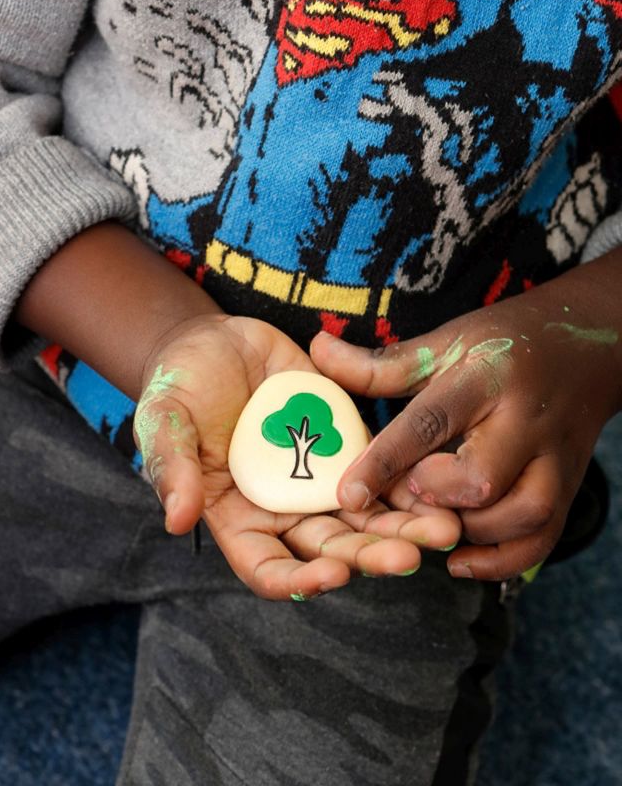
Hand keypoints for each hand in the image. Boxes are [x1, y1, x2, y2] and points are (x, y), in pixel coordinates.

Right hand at [135, 314, 459, 599]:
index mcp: (238, 516)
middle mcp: (283, 507)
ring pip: (365, 515)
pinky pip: (381, 466)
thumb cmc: (177, 385)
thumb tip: (176, 520)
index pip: (268, 566)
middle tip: (408, 557)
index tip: (333, 574)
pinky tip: (440, 484)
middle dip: (368, 554)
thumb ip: (172, 466)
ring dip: (403, 527)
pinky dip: (409, 481)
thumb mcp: (163, 419)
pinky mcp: (344, 441)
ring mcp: (317, 475)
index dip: (300, 579)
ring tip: (444, 529)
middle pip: (330, 547)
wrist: (214, 342)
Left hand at [310, 268, 621, 580]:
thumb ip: (378, 363)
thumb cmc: (502, 343)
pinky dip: (503, 561)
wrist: (588, 343)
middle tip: (411, 491)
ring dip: (469, 532)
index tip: (346, 494)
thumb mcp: (442, 343)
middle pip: (483, 478)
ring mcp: (554, 457)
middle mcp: (523, 421)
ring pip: (523, 515)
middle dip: (436, 496)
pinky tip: (460, 561)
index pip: (429, 423)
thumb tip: (316, 349)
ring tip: (434, 525)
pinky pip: (544, 539)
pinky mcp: (570, 485)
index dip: (384, 461)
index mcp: (483, 379)